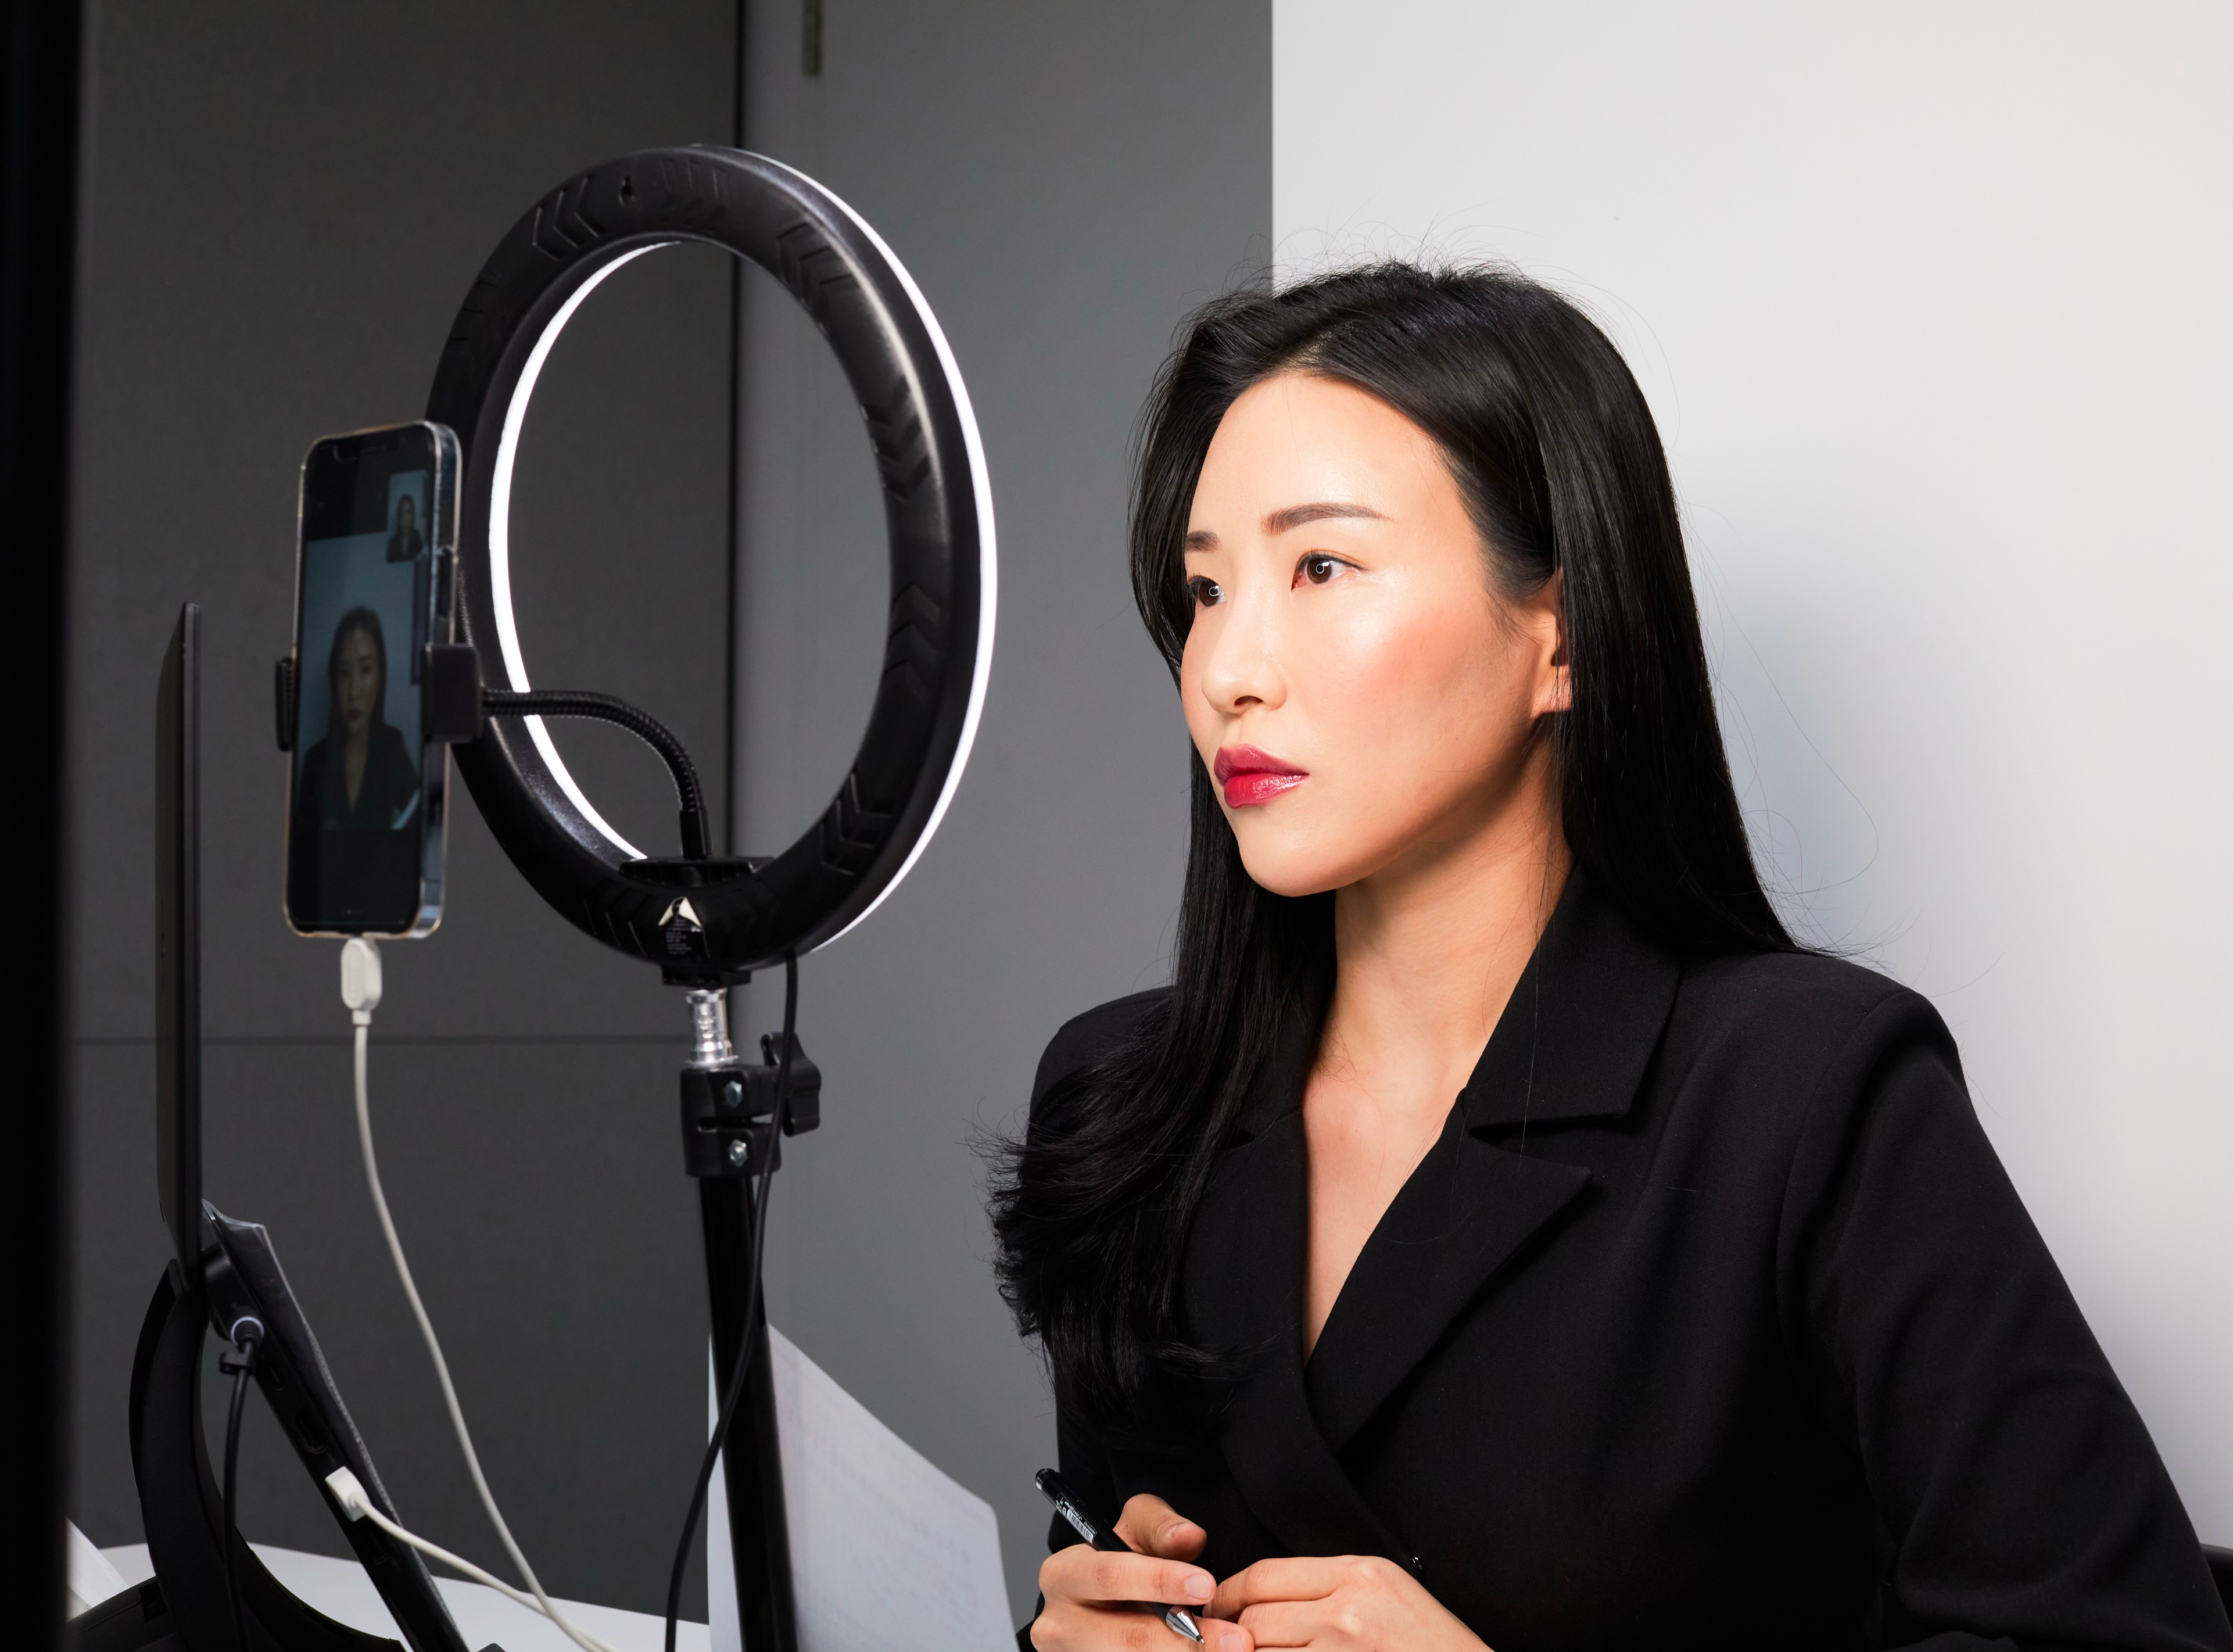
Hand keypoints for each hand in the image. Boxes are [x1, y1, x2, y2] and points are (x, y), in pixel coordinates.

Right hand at [1034, 1495, 1249, 1650]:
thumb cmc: (1121, 1564)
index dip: (1159, 1580)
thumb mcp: (1134, 1530)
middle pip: (1126, 1639)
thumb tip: (1189, 1536)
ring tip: (1229, 1651)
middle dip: (1185, 1641)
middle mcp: (1058, 1625)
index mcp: (1063, 1575)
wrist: (1102, 1607)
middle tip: (1234, 1639)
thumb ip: (1161, 1526)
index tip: (1206, 1585)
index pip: (1109, 1576)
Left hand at [1211, 1555, 1484, 1650]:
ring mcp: (1342, 1651)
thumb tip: (1266, 1598)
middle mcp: (1347, 1611)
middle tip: (1217, 1641)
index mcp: (1358, 1574)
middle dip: (1229, 1633)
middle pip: (1255, 1616)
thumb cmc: (1433, 1647)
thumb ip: (1331, 1587)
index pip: (1265, 1574)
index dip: (1228, 1593)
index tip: (1215, 1606)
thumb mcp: (1388, 1593)